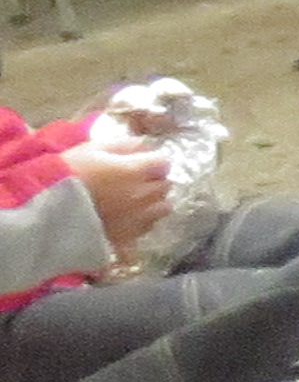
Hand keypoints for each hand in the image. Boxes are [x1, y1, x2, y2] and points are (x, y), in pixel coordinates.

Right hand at [63, 139, 171, 264]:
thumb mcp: (92, 149)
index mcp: (136, 170)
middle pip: (166, 185)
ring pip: (164, 207)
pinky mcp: (131, 236)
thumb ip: (122, 145)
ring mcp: (140, 217)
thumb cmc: (68, 173)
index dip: (154, 161)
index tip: (142, 162)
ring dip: (155, 201)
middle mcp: (144, 195)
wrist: (49, 208)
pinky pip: (150, 226)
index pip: (164, 162)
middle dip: (156, 180)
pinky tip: (129, 216)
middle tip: (137, 179)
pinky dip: (145, 219)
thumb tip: (142, 145)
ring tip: (136, 199)